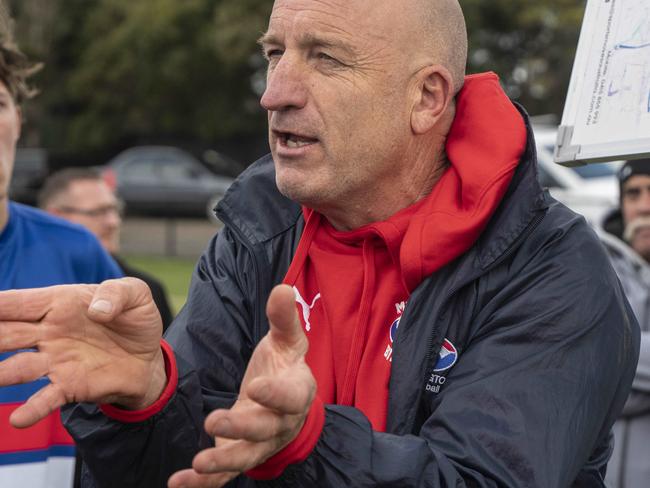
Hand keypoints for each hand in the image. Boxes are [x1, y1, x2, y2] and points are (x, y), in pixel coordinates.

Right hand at [0, 277, 165, 427]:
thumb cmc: (135, 320)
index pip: (18, 302)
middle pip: (5, 334)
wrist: (150, 357)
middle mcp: (48, 332)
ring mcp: (55, 361)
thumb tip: (99, 310)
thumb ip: (118, 294)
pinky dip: (31, 409)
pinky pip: (44, 399)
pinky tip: (18, 419)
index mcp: (59, 303)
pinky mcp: (68, 386)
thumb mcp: (136, 296)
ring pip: (15, 369)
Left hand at [168, 284, 316, 487]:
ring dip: (222, 463)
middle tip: (213, 422)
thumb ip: (283, 318)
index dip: (276, 395)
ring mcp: (261, 444)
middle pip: (265, 430)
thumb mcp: (286, 340)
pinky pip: (225, 476)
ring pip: (245, 458)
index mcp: (296, 392)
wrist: (283, 400)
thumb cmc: (283, 365)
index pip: (291, 396)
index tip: (256, 387)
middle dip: (240, 428)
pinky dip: (204, 483)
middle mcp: (281, 423)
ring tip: (198, 464)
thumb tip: (283, 288)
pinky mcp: (241, 456)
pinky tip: (178, 482)